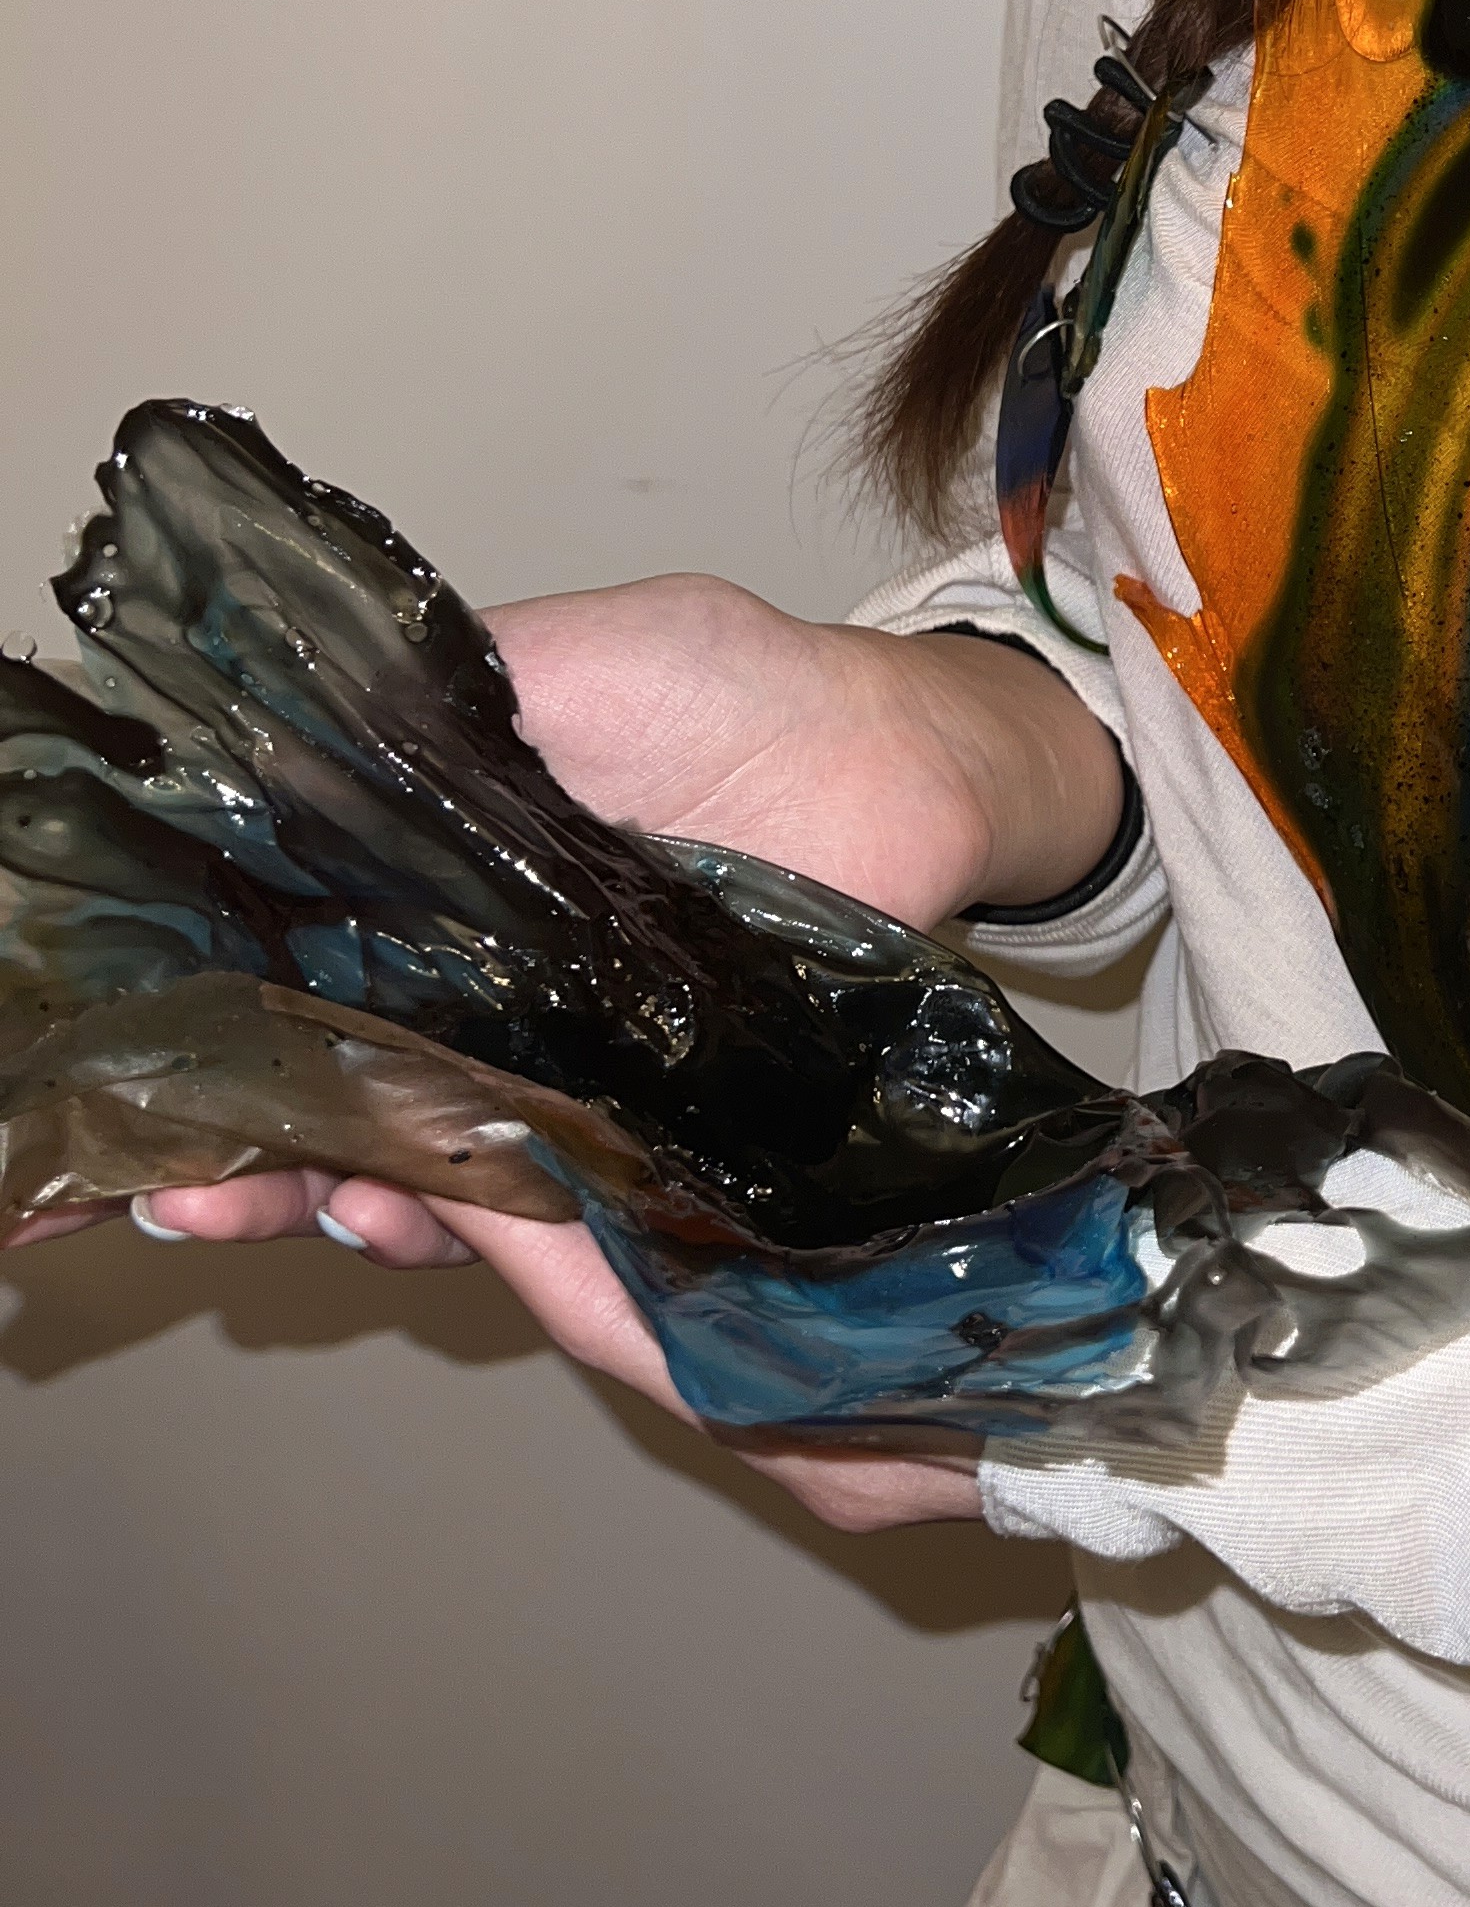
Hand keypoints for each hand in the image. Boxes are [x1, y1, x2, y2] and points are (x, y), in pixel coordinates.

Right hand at [125, 574, 1111, 1528]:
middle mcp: (477, 991)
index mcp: (426, 886)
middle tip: (189, 1195)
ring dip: (351, 1205)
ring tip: (303, 1216)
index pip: (281, 972)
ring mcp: (564, 1066)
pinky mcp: (655, 1123)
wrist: (904, 754)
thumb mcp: (564, 660)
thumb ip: (432, 715)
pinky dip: (511, 1246)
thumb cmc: (732, 684)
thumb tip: (264, 752)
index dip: (205, 1032)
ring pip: (431, 1164)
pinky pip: (571, 1205)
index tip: (129, 1084)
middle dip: (250, 1159)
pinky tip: (432, 1238)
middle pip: (333, 1092)